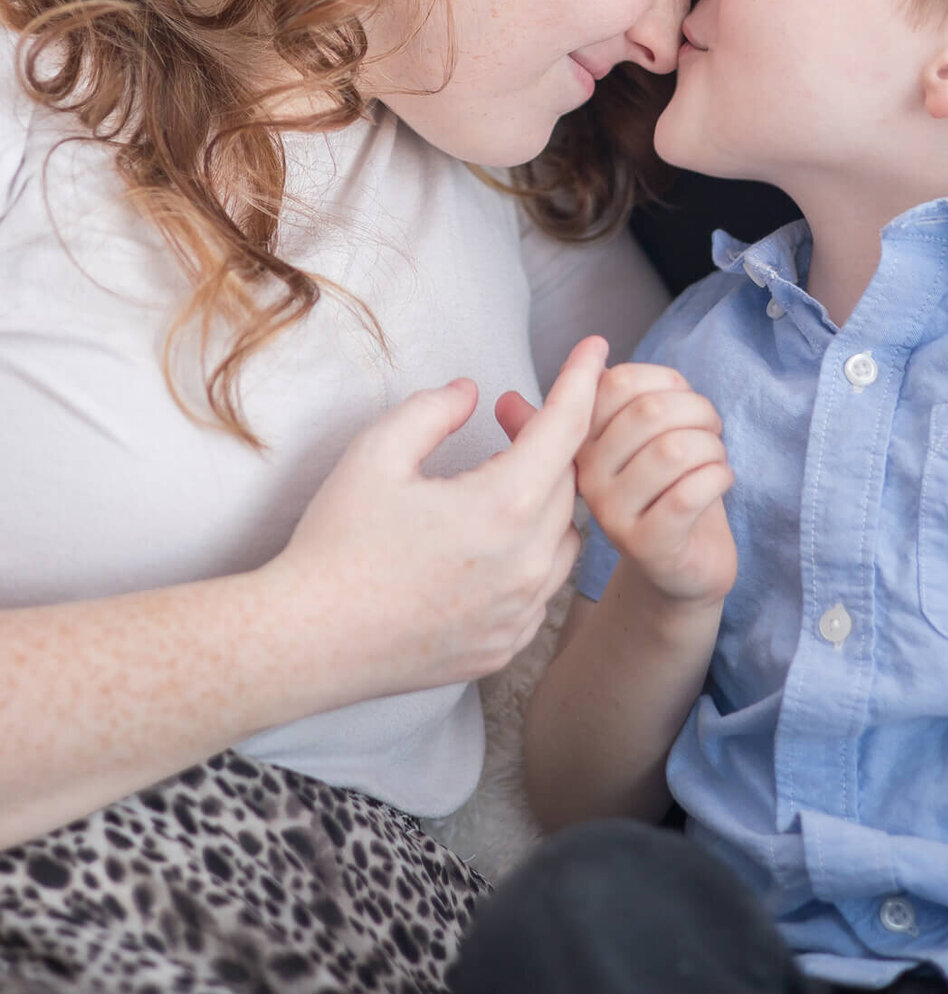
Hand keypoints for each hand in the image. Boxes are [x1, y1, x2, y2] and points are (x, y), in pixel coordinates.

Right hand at [266, 336, 607, 703]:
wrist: (306, 642)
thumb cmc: (337, 544)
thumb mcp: (376, 452)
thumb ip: (434, 408)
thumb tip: (470, 393)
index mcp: (504, 508)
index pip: (565, 428)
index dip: (581, 380)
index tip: (595, 348)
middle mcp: (527, 564)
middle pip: (566, 481)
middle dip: (544, 438)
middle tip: (504, 416)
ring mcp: (518, 613)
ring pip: (563, 538)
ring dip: (544, 498)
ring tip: (496, 478)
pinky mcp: (503, 646)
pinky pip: (541, 588)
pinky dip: (531, 553)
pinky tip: (488, 541)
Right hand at [573, 362, 736, 608]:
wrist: (682, 567)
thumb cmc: (666, 492)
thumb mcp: (635, 442)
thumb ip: (611, 401)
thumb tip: (559, 368)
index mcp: (583, 441)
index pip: (616, 382)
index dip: (665, 379)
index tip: (683, 397)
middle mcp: (588, 477)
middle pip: (649, 412)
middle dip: (698, 410)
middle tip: (711, 428)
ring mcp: (614, 515)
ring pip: (671, 451)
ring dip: (711, 446)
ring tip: (716, 457)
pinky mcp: (648, 547)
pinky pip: (687, 495)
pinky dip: (718, 477)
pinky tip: (722, 480)